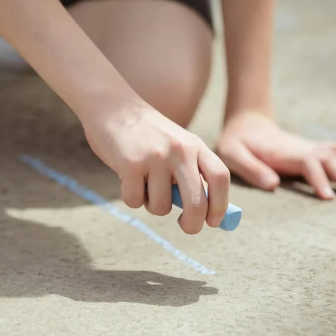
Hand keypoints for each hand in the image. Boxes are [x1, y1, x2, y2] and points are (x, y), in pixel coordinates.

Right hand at [83, 100, 230, 233]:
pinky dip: (132, 198)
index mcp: (196, 146)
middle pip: (196, 203)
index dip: (221, 205)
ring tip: (145, 185)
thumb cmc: (149, 136)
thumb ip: (193, 173)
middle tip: (186, 227)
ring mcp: (155, 157)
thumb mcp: (179, 145)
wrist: (114, 107)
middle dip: (193, 224)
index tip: (213, 222)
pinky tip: (129, 180)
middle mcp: (180, 151)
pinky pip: (135, 201)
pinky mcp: (130, 165)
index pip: (220, 178)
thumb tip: (205, 214)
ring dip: (153, 206)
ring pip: (161, 207)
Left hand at [216, 113, 335, 199]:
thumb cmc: (236, 142)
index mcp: (285, 152)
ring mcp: (311, 148)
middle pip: (332, 160)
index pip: (309, 163)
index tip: (328, 198)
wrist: (246, 123)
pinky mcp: (314, 151)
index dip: (319, 179)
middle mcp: (303, 148)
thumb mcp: (232, 153)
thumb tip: (273, 184)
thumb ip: (250, 168)